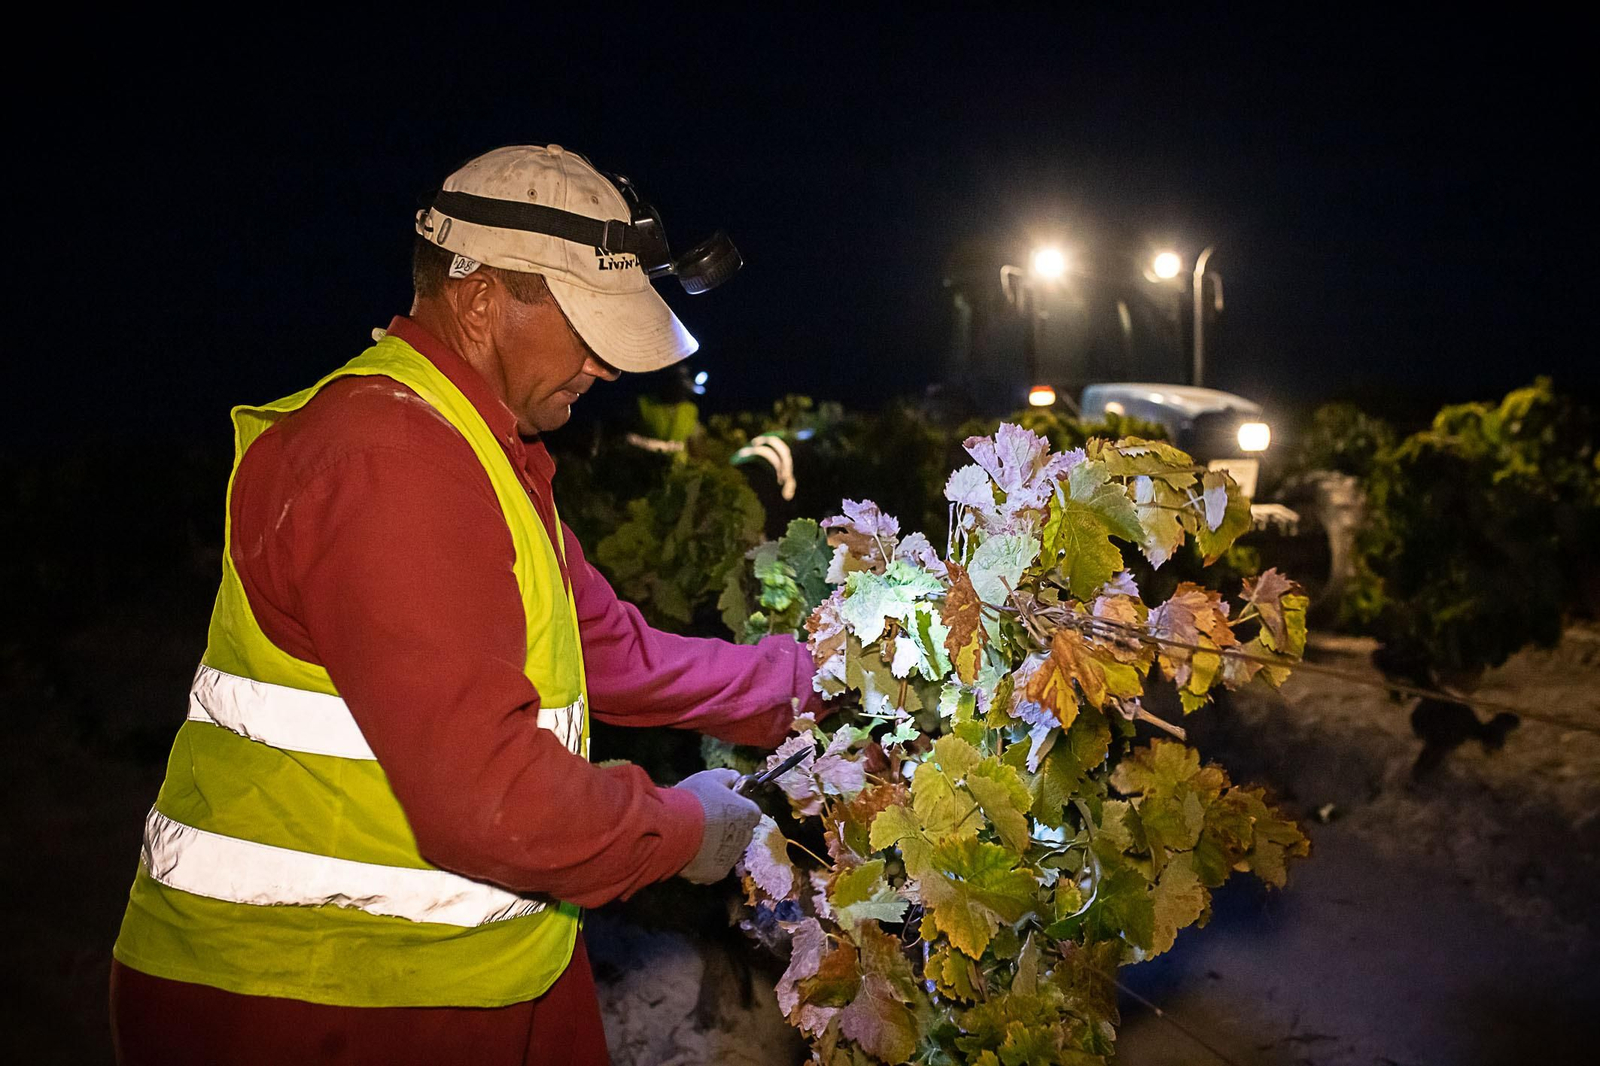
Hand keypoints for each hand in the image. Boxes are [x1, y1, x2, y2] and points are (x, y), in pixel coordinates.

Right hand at [673, 768, 763, 883]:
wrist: (674, 828)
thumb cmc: (695, 800)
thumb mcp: (710, 777)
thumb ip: (727, 777)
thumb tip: (735, 778)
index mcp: (750, 814)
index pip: (749, 811)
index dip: (735, 807)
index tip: (720, 804)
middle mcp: (746, 837)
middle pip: (740, 832)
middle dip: (728, 827)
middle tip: (706, 820)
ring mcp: (732, 857)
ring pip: (727, 850)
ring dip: (716, 845)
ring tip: (694, 836)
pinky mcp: (717, 873)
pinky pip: (712, 866)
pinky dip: (704, 861)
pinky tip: (690, 850)